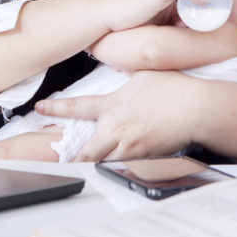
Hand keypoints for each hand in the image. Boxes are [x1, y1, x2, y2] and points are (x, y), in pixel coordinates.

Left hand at [34, 71, 202, 160]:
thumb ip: (127, 74)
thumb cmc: (174, 88)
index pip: (76, 107)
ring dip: (91, 166)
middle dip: (69, 158)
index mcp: (113, 106)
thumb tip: (121, 66)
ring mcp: (130, 146)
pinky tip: (114, 168)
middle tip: (56, 162)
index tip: (40, 108)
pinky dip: (116, 167)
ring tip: (79, 171)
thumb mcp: (144, 72)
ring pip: (102, 162)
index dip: (54, 108)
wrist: (196, 108)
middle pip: (84, 150)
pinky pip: (124, 165)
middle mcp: (116, 128)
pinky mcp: (144, 158)